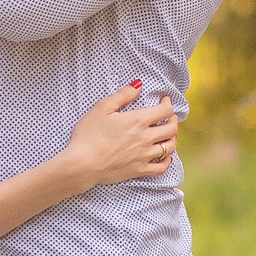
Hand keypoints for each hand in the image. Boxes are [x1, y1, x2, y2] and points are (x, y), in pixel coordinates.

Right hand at [54, 81, 178, 189]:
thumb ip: (122, 95)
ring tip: (169, 134)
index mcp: (138, 120)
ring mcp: (144, 156)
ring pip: (170, 147)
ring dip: (172, 138)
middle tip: (170, 116)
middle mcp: (146, 138)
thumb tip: (138, 85)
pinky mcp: (139, 170)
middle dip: (173, 120)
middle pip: (171, 128)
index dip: (168, 103)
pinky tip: (166, 156)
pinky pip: (162, 167)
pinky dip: (167, 161)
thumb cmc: (88, 135)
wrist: (82, 164)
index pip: (164, 110)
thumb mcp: (102, 108)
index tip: (165, 100)